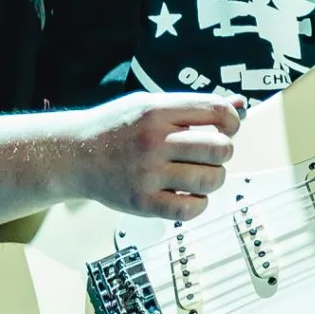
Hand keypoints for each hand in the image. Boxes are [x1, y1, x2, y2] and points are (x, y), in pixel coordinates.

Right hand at [67, 92, 246, 220]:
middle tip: (212, 154)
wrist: (74, 153)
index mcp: (157, 111)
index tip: (227, 129)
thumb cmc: (116, 127)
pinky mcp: (142, 202)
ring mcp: (147, 174)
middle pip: (219, 148)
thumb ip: (194, 106)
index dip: (232, 121)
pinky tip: (190, 195)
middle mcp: (153, 141)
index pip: (217, 111)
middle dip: (225, 152)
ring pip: (210, 180)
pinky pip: (189, 209)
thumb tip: (240, 107)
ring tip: (201, 174)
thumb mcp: (150, 104)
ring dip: (214, 178)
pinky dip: (198, 204)